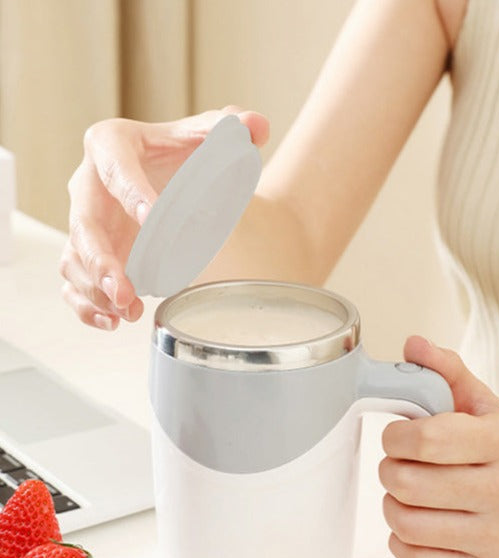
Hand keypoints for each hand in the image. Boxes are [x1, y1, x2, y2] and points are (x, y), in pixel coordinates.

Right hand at [59, 107, 268, 329]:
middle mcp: (90, 184)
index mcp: (112, 145)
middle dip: (100, 258)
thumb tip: (256, 126)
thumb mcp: (208, 136)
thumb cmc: (184, 153)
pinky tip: (114, 321)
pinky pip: (74, 281)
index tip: (155, 219)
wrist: (172, 176)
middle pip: (83, 221)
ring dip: (95, 289)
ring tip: (128, 310)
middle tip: (125, 287)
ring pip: (74, 257)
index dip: (132, 193)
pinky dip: (87, 304)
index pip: (116, 167)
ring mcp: (88, 222)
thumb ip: (232, 129)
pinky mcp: (90, 252)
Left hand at [378, 336, 498, 557]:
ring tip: (407, 490)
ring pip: (406, 523)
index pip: (425, 440)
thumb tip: (413, 344)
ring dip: (392, 502)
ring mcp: (498, 536)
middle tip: (400, 462)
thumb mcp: (483, 401)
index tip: (396, 435)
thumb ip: (445, 369)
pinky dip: (401, 540)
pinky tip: (415, 520)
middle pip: (407, 483)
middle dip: (390, 468)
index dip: (394, 436)